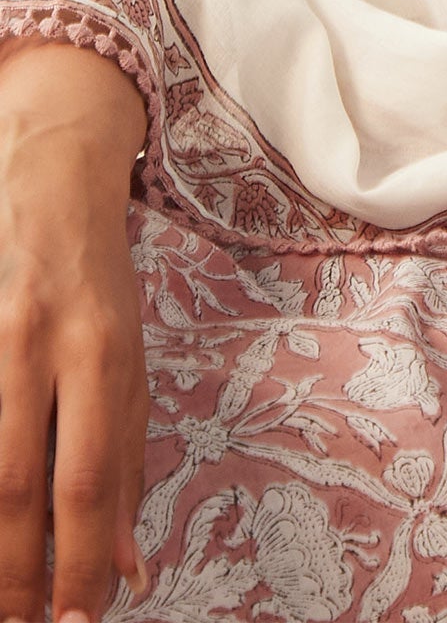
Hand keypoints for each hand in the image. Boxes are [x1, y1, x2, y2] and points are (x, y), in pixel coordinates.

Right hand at [0, 40, 149, 622]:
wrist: (49, 174)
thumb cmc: (95, 282)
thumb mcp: (128, 360)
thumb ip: (127, 460)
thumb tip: (128, 567)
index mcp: (101, 351)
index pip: (88, 480)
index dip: (78, 562)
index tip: (78, 620)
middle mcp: (40, 344)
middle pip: (19, 485)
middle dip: (17, 574)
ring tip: (2, 601)